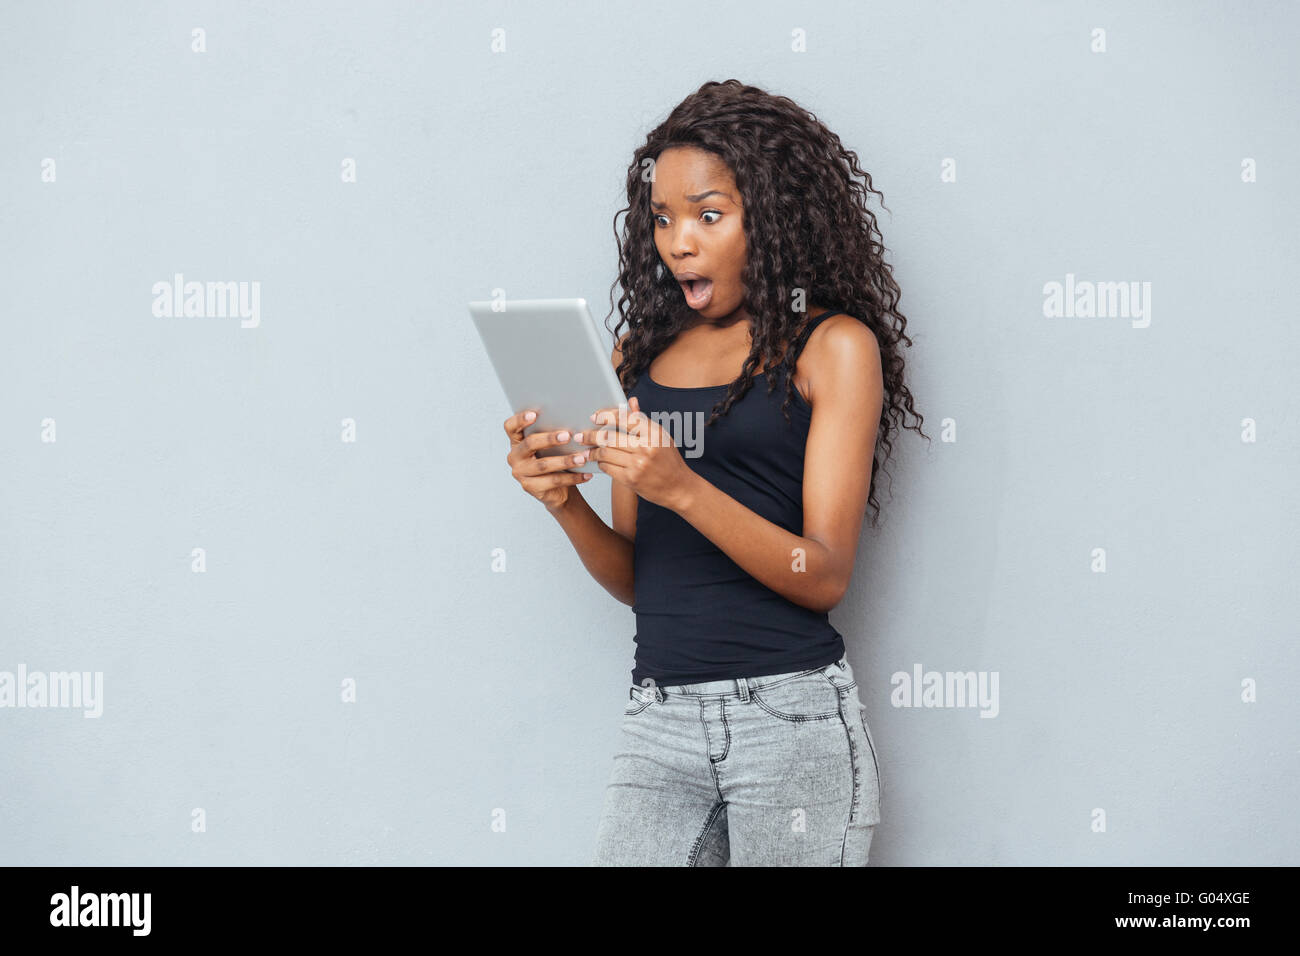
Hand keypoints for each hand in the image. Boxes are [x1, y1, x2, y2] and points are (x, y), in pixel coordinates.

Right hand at [503, 408, 591, 511]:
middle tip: (568, 436)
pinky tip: (585, 474)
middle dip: (549, 439)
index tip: (535, 414)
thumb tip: (572, 423)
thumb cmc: (554, 460)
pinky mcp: (530, 487)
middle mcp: (514, 457)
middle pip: (529, 444)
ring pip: (543, 464)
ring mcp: (520, 473)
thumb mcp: (551, 447)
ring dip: (565, 460)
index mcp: (517, 441)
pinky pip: (553, 481)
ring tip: (582, 458)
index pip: (510, 427)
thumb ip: (553, 434)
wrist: (557, 490)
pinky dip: (572, 477)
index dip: (520, 419)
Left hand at [582, 396, 695, 510]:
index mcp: (654, 432)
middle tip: (581, 435)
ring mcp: (638, 464)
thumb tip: (630, 402)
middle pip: (609, 436)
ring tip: (586, 451)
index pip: (624, 418)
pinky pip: (608, 468)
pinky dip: (601, 463)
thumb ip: (643, 420)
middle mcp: (646, 446)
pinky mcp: (631, 479)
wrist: (679, 488)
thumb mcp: (661, 437)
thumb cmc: (669, 460)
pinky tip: (599, 462)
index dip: (606, 416)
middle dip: (591, 435)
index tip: (595, 417)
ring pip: (605, 452)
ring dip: (592, 451)